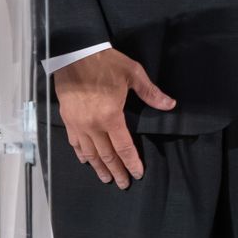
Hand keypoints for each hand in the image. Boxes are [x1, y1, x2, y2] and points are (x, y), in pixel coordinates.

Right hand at [53, 48, 175, 188]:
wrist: (74, 54)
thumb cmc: (105, 63)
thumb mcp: (133, 74)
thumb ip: (151, 93)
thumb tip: (170, 105)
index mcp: (110, 117)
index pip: (124, 147)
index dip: (132, 162)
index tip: (138, 174)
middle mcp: (93, 125)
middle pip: (107, 155)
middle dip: (117, 171)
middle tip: (124, 183)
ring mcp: (78, 124)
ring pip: (90, 153)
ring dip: (99, 167)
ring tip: (106, 178)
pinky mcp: (67, 119)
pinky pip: (75, 142)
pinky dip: (82, 153)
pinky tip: (86, 160)